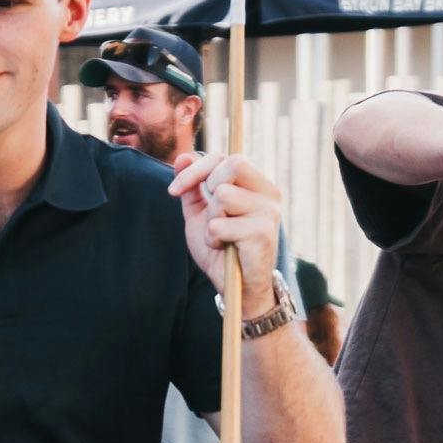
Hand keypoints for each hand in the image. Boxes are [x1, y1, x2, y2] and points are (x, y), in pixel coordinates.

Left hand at [167, 149, 285, 301]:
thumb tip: (183, 156)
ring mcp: (269, 212)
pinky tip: (224, 248)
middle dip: (208, 188)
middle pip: (232, 164)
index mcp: (256, 184)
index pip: (227, 157)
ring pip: (224, 195)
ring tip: (220, 236)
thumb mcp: (200, 213)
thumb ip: (193, 186)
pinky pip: (220, 224)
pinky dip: (213, 239)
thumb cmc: (220, 248)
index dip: (196, 170)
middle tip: (211, 214)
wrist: (235, 286)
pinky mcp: (263, 233)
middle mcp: (269, 193)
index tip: (173, 191)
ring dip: (211, 219)